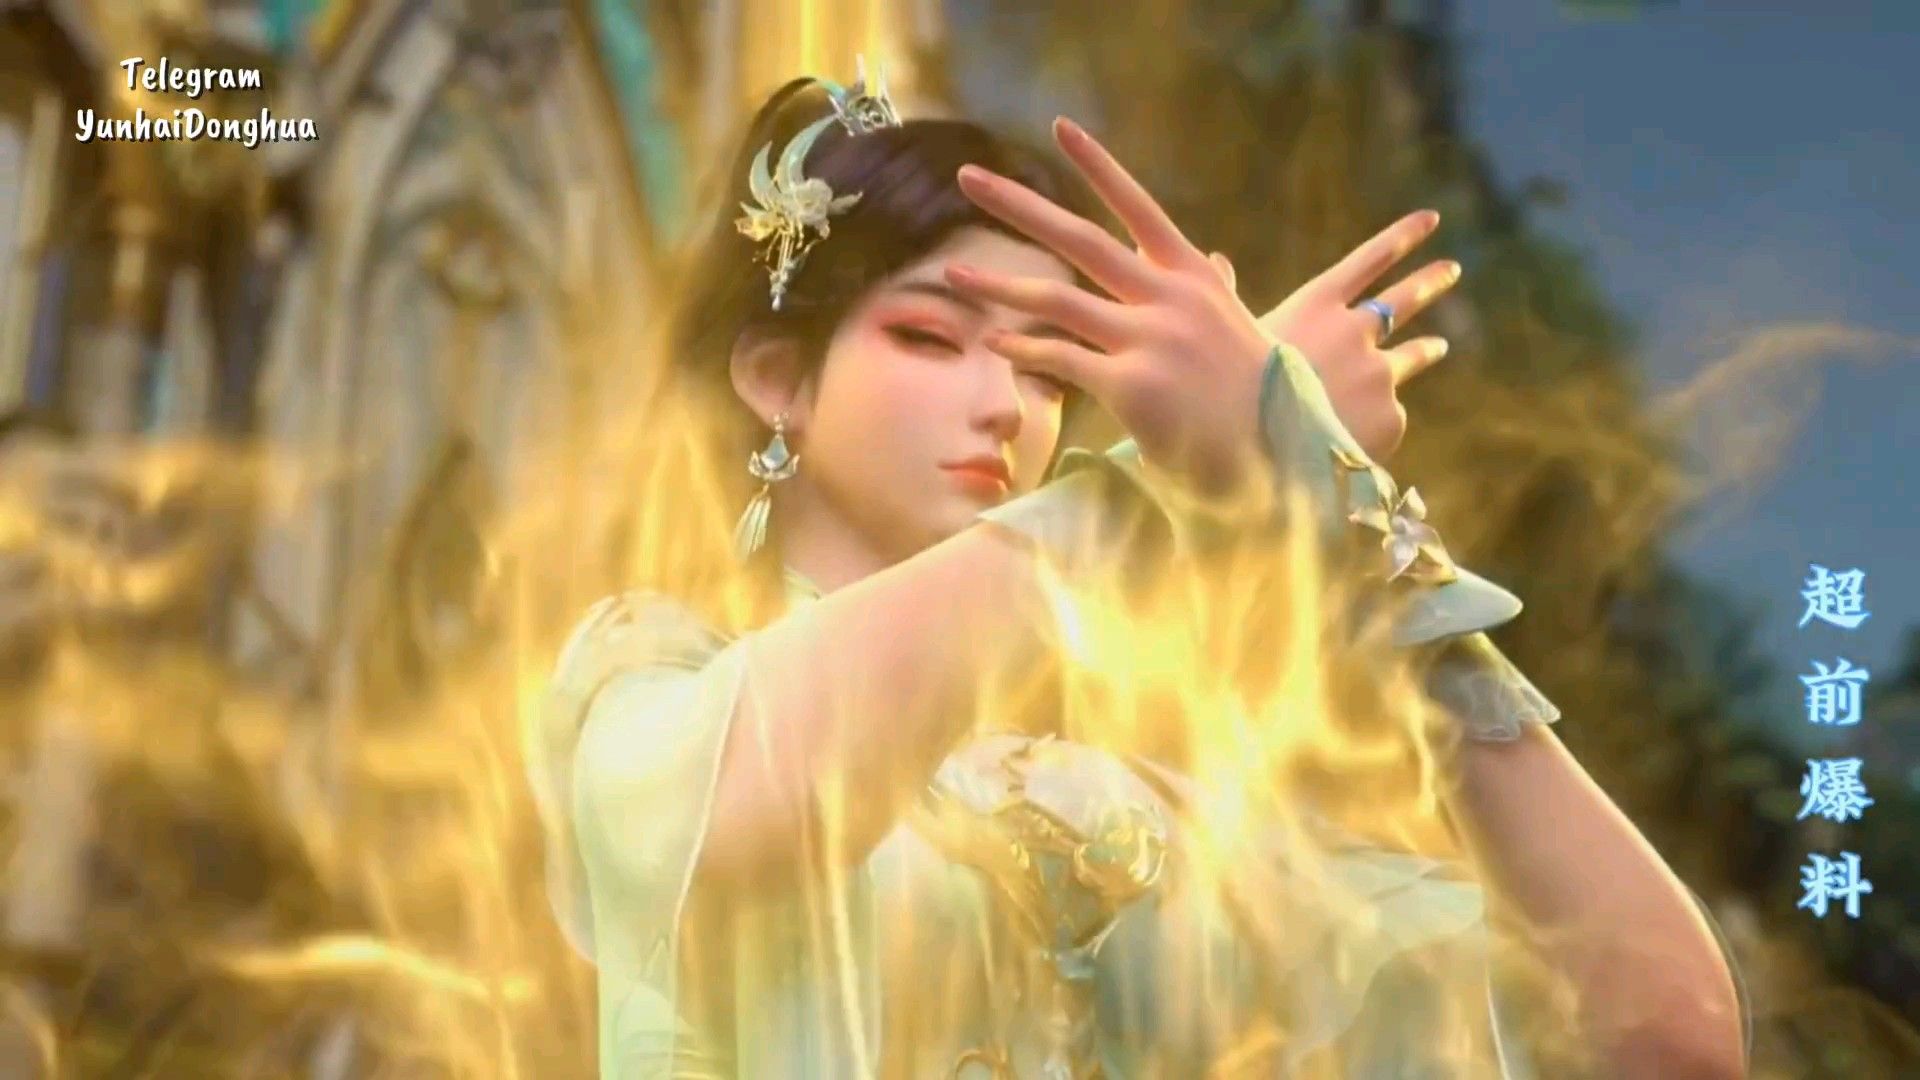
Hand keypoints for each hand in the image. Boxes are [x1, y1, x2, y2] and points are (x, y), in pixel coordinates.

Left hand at [945, 116, 1275, 498]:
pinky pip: (1062, 359)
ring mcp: (1151, 340)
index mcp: (1195, 277)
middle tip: (969, 178)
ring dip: (1000, 283)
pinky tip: (994, 342)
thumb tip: (1219, 261)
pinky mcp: (1132, 386)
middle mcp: (1171, 299)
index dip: (1100, 166)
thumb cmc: (1258, 399)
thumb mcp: (1240, 330)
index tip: (1059, 128)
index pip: (1139, 207)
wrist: (1278, 455)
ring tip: (954, 272)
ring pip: (1059, 299)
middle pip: (1082, 239)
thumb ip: (1218, 293)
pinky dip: (1025, 350)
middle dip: (1020, 205)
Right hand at [1212, 212, 1460, 461]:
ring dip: (1428, 347)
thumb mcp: (1231, 340)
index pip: (1369, 259)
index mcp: (1317, 306)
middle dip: (1431, 280)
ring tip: (1439, 344)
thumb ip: (1231, 296)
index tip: (1431, 219)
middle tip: (1451, 268)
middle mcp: (1356, 332)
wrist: (1265, 459)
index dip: (1401, 237)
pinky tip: (1352, 440)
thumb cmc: (1236, 396)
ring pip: (1413, 354)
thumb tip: (1216, 258)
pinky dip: (1371, 422)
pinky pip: (1386, 415)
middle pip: (1404, 299)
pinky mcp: (1392, 414)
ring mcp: (1379, 372)